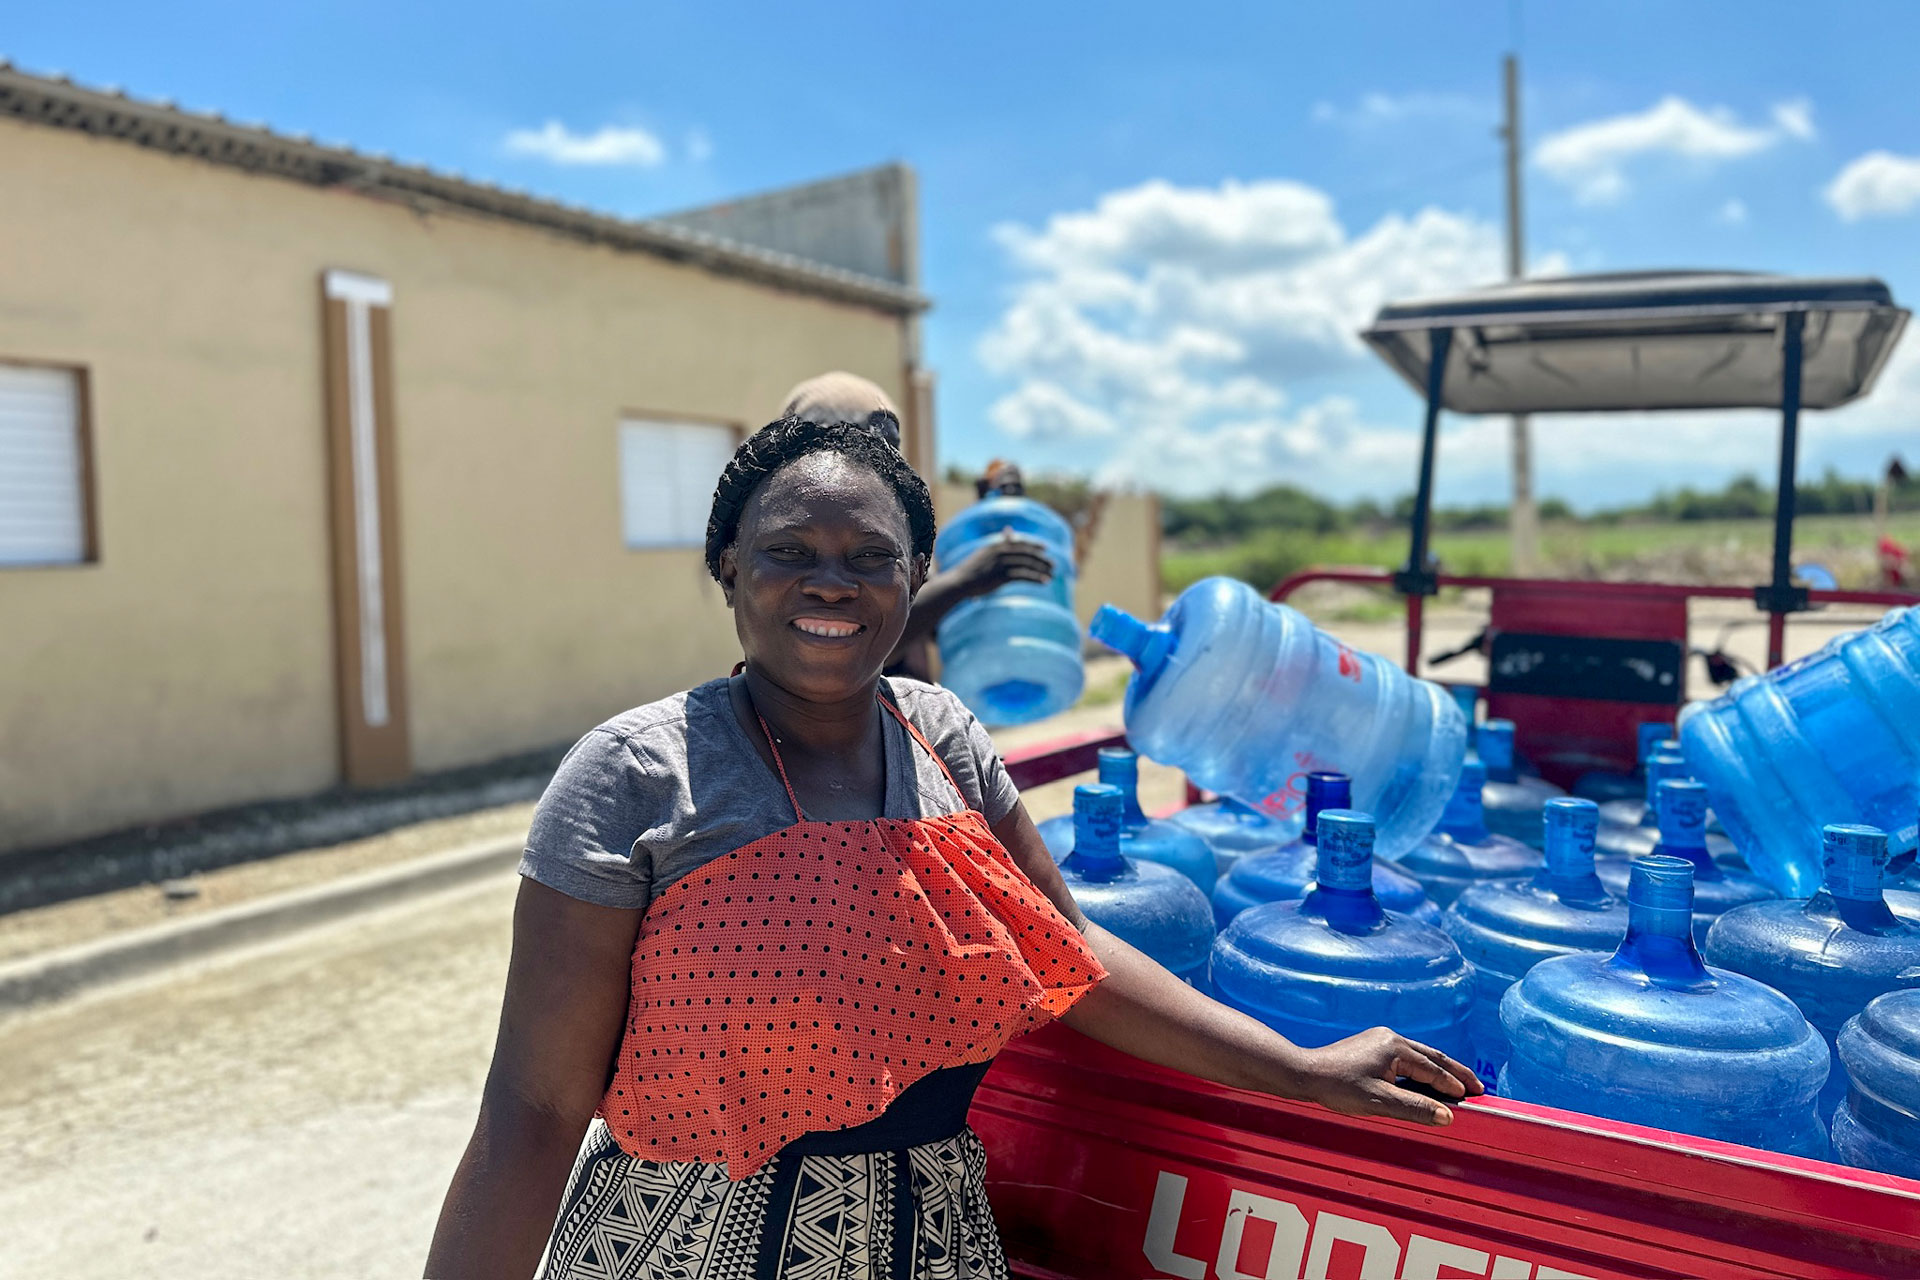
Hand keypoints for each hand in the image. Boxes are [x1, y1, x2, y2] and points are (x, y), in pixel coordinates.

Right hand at [950, 532, 1054, 596]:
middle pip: (1027, 553)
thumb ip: (999, 543)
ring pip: (1027, 564)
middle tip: (1053, 564)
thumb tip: (1008, 530)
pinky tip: (1044, 582)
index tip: (1045, 548)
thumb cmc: (972, 569)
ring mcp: (1001, 564)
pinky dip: (1036, 578)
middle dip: (1041, 559)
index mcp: (996, 545)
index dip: (1034, 544)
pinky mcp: (1001, 576)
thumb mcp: (985, 552)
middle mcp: (1000, 552)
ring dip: (1042, 569)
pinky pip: (1023, 576)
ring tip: (1052, 574)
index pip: (1020, 543)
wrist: (960, 581)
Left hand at [1288, 1027, 1483, 1126]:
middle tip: (1478, 1086)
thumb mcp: (1379, 1101)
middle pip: (1431, 1056)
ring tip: (1459, 1083)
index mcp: (1395, 1047)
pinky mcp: (1372, 1046)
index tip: (1474, 1096)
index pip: (1432, 1069)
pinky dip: (1422, 1068)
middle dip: (1455, 1072)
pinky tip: (1426, 1079)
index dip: (1453, 1085)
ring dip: (1439, 1069)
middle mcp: (1390, 1038)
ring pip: (1419, 1055)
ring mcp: (1380, 1039)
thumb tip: (1447, 1116)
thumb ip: (1414, 1108)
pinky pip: (1406, 1057)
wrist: (1305, 1073)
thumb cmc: (1338, 1087)